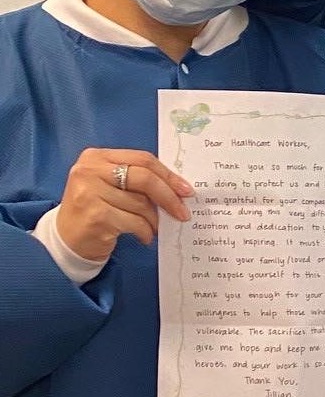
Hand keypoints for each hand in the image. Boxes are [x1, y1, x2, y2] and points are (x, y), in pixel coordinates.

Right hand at [55, 149, 193, 262]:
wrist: (66, 239)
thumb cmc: (96, 208)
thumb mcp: (111, 186)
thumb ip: (137, 179)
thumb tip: (178, 188)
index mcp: (96, 157)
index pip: (142, 159)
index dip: (168, 175)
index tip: (186, 190)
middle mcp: (89, 171)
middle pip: (144, 178)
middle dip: (169, 196)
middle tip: (183, 212)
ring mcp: (89, 193)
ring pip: (141, 204)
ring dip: (154, 219)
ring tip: (154, 227)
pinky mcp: (95, 216)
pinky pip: (135, 222)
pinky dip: (145, 231)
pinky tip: (144, 236)